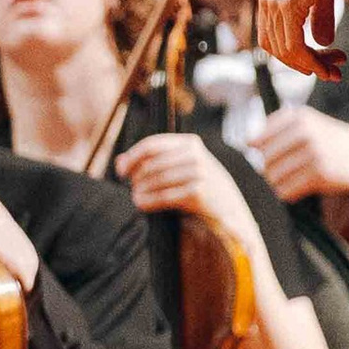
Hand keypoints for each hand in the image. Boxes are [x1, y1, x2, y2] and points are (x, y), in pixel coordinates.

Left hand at [115, 131, 248, 242]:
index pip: (152, 145)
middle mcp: (195, 155)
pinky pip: (165, 196)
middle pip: (152, 164)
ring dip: (141, 190)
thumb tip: (119, 162)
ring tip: (135, 197)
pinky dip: (149, 201)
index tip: (121, 171)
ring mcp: (199, 173)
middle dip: (137, 177)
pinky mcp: (198, 193)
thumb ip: (152, 160)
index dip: (132, 157)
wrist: (229, 206)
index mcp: (189, 143)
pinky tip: (142, 204)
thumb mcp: (180, 165)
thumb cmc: (199, 183)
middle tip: (132, 187)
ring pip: (157, 180)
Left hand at [248, 102, 348, 206]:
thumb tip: (247, 142)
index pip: (259, 139)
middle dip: (268, 169)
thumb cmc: (331, 142)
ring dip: (277, 183)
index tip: (267, 157)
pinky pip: (287, 190)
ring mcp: (314, 151)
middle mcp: (305, 131)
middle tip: (280, 173)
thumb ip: (279, 130)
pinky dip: (287, 193)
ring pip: (273, 176)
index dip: (258, 152)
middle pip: (264, 159)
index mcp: (299, 116)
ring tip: (288, 182)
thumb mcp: (309, 124)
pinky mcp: (321, 172)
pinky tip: (295, 190)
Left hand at [253, 0, 348, 74]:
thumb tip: (322, 43)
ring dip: (311, 66)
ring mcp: (273, 1)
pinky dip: (309, 60)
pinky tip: (325, 65)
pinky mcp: (287, 3)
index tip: (321, 65)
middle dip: (305, 66)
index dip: (295, 58)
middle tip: (333, 72)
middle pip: (276, 49)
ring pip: (285, 51)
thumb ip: (319, 18)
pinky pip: (293, 45)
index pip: (273, 40)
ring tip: (335, 68)